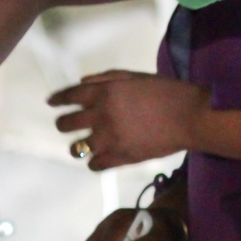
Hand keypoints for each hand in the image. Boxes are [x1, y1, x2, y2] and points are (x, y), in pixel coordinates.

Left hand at [48, 71, 209, 169]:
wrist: (189, 116)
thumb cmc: (165, 91)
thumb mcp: (134, 76)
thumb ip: (106, 78)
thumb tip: (82, 82)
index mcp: (104, 92)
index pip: (70, 96)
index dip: (57, 100)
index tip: (51, 103)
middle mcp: (101, 115)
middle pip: (67, 123)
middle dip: (63, 124)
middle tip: (65, 125)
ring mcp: (109, 139)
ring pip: (78, 148)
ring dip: (77, 146)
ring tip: (81, 146)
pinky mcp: (121, 157)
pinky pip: (96, 165)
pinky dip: (94, 162)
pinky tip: (98, 159)